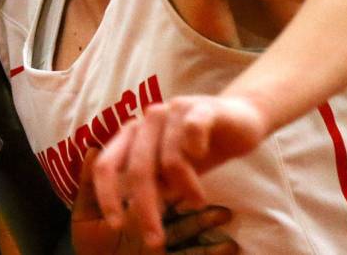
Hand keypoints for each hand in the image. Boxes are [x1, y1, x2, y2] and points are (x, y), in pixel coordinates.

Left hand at [92, 96, 265, 247]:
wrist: (240, 119)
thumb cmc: (199, 148)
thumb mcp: (169, 171)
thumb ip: (150, 184)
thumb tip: (128, 212)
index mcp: (133, 134)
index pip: (107, 164)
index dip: (107, 195)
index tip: (116, 224)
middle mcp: (148, 120)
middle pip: (139, 169)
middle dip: (146, 209)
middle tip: (156, 239)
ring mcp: (173, 110)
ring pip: (170, 160)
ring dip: (185, 188)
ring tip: (198, 200)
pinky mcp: (201, 108)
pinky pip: (193, 131)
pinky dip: (197, 152)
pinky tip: (202, 158)